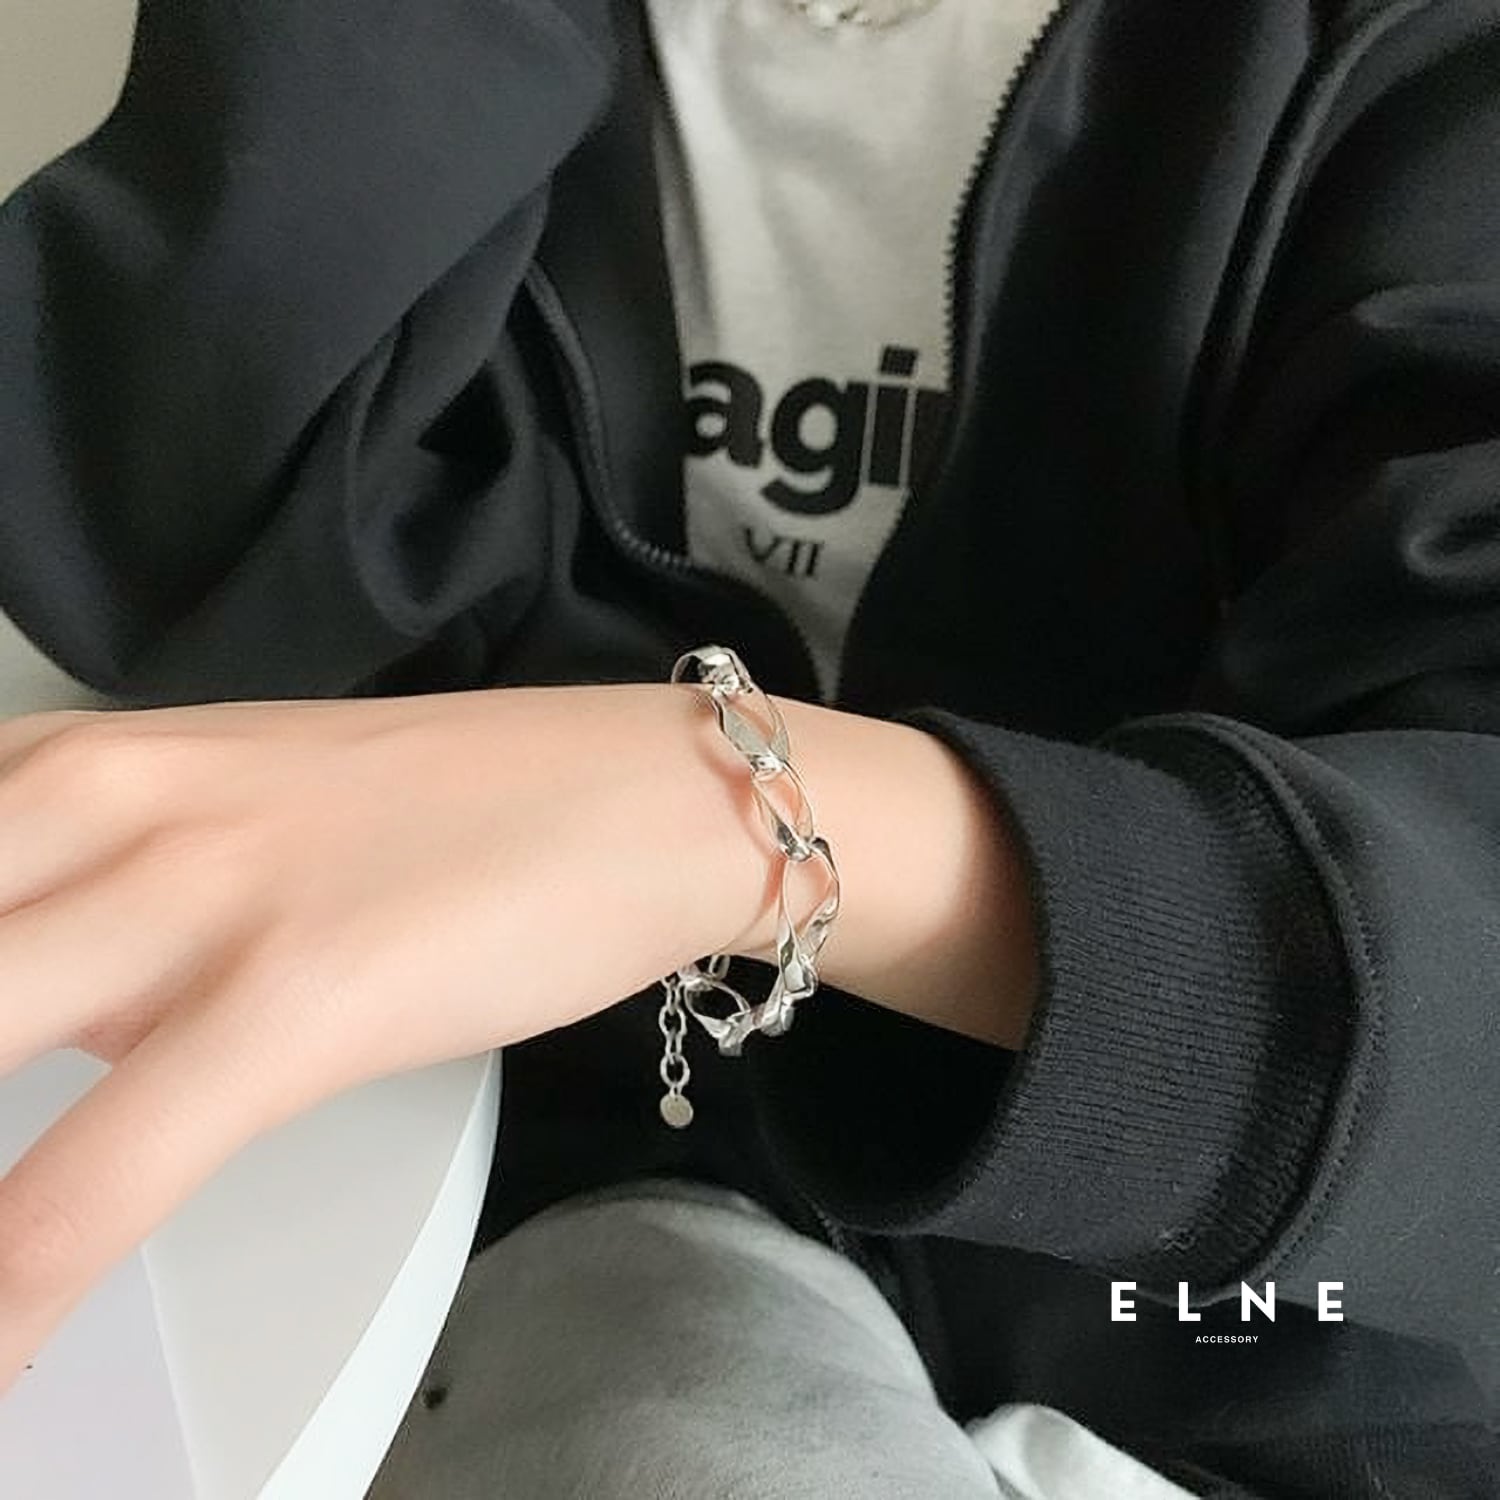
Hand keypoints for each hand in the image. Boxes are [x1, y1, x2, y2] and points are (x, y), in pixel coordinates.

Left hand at [0, 683, 765, 1387]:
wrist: (649, 791)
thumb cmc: (470, 809)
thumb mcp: (250, 820)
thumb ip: (115, 903)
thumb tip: (38, 1006)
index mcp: (85, 764)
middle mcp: (108, 805)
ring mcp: (199, 897)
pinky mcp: (298, 995)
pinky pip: (96, 1173)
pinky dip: (19, 1281)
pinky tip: (3, 1347)